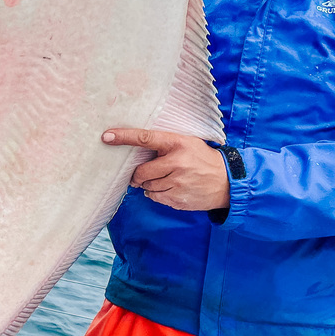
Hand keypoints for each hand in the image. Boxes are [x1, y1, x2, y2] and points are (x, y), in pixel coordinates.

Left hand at [102, 128, 229, 211]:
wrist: (227, 181)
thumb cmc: (203, 159)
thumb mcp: (187, 143)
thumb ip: (164, 145)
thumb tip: (135, 150)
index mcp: (178, 143)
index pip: (145, 138)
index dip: (124, 137)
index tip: (107, 137)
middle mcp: (177, 162)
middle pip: (141, 172)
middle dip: (138, 175)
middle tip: (145, 174)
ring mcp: (178, 183)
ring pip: (147, 187)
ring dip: (150, 185)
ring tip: (166, 180)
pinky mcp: (178, 198)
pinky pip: (155, 198)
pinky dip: (158, 194)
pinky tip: (171, 188)